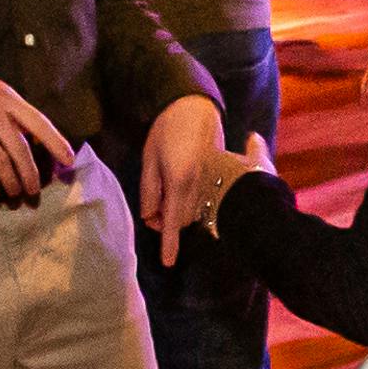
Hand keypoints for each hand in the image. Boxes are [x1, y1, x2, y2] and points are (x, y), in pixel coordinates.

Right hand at [0, 52, 58, 203]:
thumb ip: (12, 109)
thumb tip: (34, 137)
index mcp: (6, 98)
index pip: (38, 123)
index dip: (56, 142)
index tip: (68, 160)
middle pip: (20, 151)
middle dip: (30, 175)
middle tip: (35, 191)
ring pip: (1, 164)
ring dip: (11, 183)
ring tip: (15, 194)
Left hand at [135, 92, 234, 246]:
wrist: (194, 106)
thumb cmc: (167, 129)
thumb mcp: (149, 159)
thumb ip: (149, 190)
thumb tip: (150, 217)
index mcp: (179, 181)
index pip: (173, 220)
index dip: (169, 243)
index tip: (168, 262)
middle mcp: (199, 186)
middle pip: (184, 219)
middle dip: (168, 221)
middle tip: (154, 206)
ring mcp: (211, 182)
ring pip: (195, 212)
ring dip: (179, 212)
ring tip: (167, 191)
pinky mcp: (218, 177)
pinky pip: (204, 200)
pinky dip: (191, 203)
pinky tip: (182, 186)